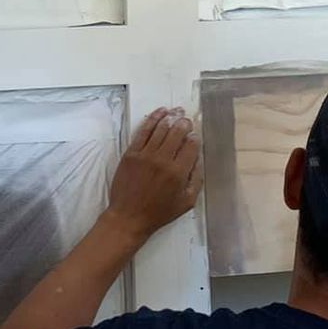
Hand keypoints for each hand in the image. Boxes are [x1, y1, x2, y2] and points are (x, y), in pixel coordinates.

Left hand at [102, 106, 203, 241]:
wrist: (129, 217)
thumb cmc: (159, 212)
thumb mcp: (186, 202)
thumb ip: (196, 179)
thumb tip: (198, 159)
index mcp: (178, 173)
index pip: (191, 145)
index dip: (195, 137)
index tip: (195, 136)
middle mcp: (162, 160)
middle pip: (177, 132)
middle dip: (184, 123)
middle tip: (187, 120)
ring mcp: (145, 155)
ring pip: (161, 128)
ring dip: (171, 117)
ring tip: (177, 111)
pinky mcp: (131, 153)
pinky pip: (143, 131)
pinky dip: (153, 119)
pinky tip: (160, 112)